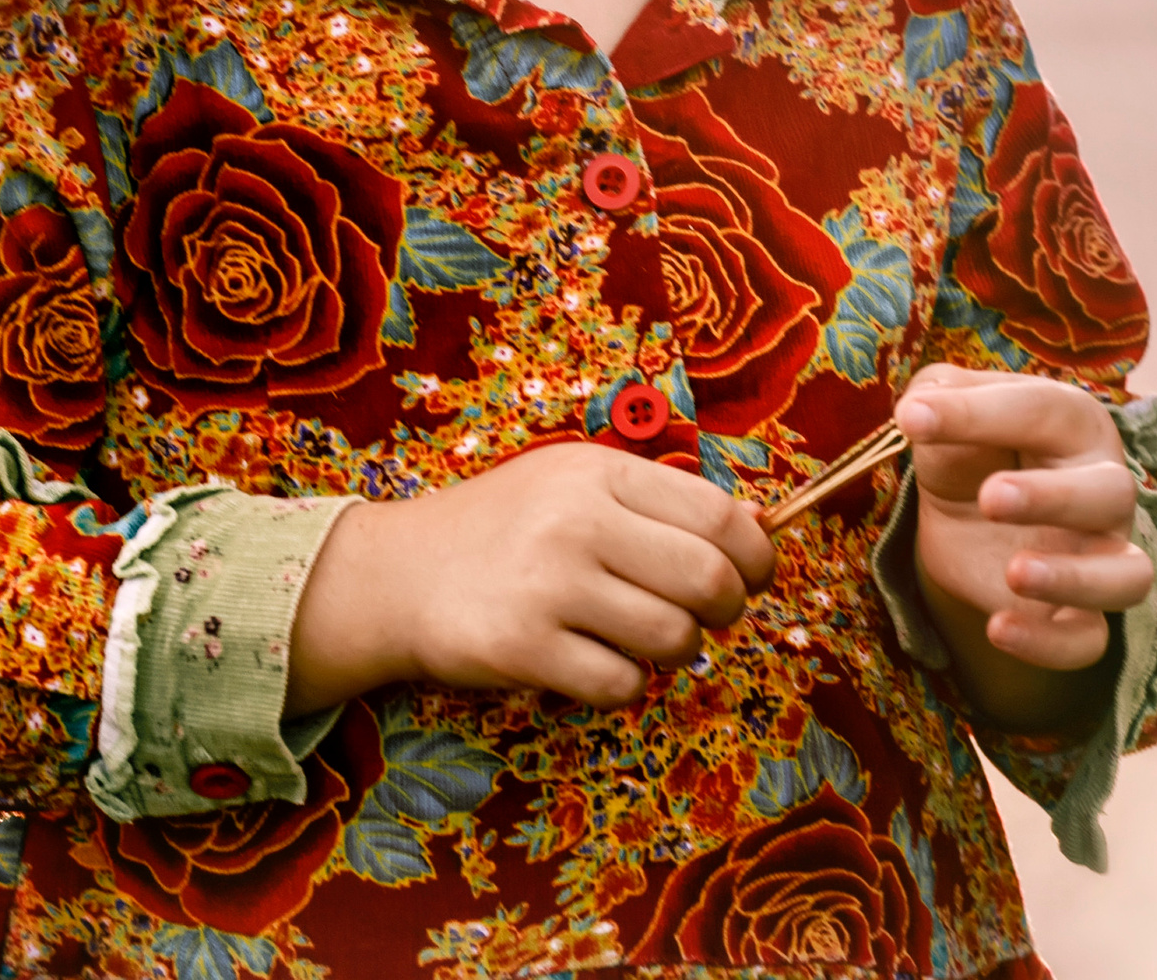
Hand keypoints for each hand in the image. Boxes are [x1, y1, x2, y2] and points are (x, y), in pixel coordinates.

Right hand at [285, 443, 776, 714]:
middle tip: (705, 615)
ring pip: (674, 639)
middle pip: (710, 581)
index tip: (753, 576)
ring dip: (675, 650)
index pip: (720, 516)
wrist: (399, 572)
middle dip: (726, 609)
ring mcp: (549, 585)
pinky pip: (622, 685)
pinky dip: (625, 685)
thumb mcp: (576, 483)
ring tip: (642, 638)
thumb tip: (758, 529)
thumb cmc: (506, 528)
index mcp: (600, 471)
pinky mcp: (522, 648)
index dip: (757, 556)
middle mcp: (577, 520)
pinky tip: (596, 662)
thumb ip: (659, 502)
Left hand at [898, 363, 1149, 719]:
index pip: (1041, 410)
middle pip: (1112, 493)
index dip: (978, 414)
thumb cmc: (970, 448)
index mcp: (1073, 422)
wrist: (968, 516)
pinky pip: (1089, 641)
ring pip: (1128, 576)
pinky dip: (1049, 643)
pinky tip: (997, 629)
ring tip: (1014, 573)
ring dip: (1075, 577)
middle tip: (990, 497)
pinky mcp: (1079, 615)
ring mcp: (1101, 555)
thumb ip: (937, 395)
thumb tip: (917, 410)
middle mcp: (1103, 488)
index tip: (912, 419)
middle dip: (1054, 497)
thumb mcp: (946, 408)